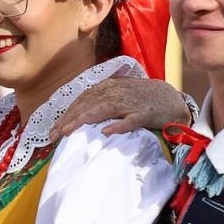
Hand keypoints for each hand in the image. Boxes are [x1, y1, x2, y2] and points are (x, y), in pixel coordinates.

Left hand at [48, 77, 190, 142]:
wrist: (171, 99)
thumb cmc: (140, 99)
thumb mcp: (116, 96)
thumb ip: (98, 102)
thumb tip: (75, 117)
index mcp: (107, 87)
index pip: (81, 101)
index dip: (65, 115)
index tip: (52, 131)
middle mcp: (116, 92)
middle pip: (87, 105)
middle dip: (68, 120)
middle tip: (54, 136)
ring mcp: (130, 102)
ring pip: (103, 110)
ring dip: (84, 120)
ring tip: (69, 132)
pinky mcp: (144, 114)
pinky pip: (130, 120)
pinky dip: (118, 126)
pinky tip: (106, 132)